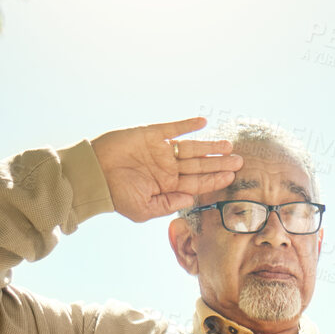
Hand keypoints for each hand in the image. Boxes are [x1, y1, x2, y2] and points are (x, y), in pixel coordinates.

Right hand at [91, 117, 242, 222]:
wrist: (94, 176)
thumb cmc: (117, 196)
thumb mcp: (144, 209)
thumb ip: (168, 205)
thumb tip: (191, 200)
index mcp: (168, 186)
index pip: (197, 183)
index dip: (214, 179)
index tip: (232, 178)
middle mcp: (168, 169)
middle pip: (199, 165)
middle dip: (219, 164)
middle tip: (240, 161)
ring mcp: (161, 151)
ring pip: (191, 148)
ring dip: (209, 147)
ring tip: (228, 146)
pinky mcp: (151, 135)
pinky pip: (173, 129)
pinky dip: (187, 126)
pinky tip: (203, 124)